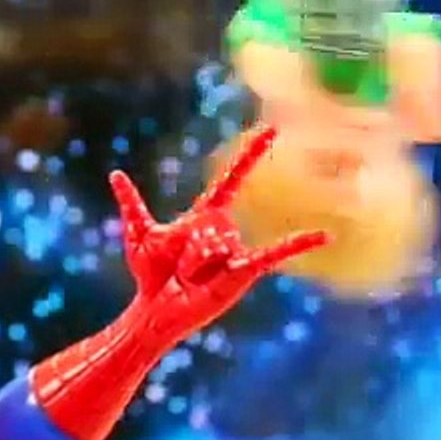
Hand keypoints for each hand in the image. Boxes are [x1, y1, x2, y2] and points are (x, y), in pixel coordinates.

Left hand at [109, 126, 327, 344]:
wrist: (156, 309)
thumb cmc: (149, 275)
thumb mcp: (139, 234)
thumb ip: (132, 204)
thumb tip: (116, 175)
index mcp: (206, 216)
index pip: (233, 178)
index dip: (251, 155)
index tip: (272, 130)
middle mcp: (226, 230)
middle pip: (211, 226)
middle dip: (188, 250)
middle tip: (178, 269)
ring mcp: (237, 251)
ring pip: (217, 247)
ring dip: (195, 266)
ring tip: (190, 280)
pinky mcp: (245, 272)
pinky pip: (274, 253)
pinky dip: (298, 243)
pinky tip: (324, 236)